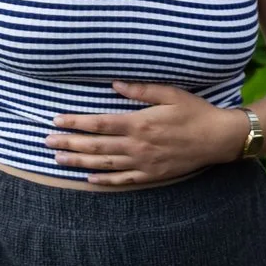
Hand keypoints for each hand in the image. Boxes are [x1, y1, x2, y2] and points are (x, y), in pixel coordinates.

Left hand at [48, 82, 246, 184]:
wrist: (219, 139)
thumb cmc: (196, 112)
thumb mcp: (171, 94)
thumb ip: (141, 90)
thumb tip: (114, 85)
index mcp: (140, 123)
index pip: (99, 123)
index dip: (75, 122)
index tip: (56, 120)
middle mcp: (138, 145)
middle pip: (96, 145)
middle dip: (69, 142)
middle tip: (46, 141)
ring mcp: (145, 162)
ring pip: (104, 163)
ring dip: (79, 160)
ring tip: (58, 158)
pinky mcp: (153, 174)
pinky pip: (124, 180)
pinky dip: (105, 180)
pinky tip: (89, 178)